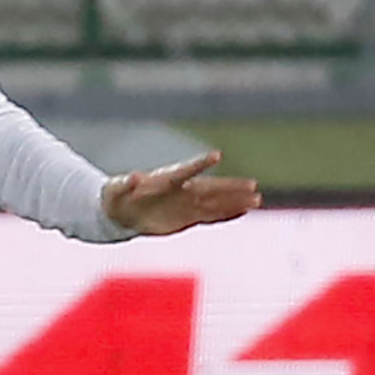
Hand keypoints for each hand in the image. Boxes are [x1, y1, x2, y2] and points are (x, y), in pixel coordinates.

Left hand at [102, 150, 258, 235]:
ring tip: (257, 199)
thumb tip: (132, 177)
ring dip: (235, 202)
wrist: (120, 211)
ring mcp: (186, 204)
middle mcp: (181, 190)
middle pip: (210, 188)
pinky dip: (227, 215)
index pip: (186, 170)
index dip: (200, 164)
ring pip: (215, 203)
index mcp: (166, 180)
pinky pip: (211, 217)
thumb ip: (126, 185)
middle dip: (231, 188)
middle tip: (253, 186)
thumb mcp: (117, 191)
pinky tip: (243, 211)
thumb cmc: (118, 196)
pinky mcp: (187, 218)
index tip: (216, 156)